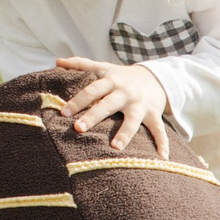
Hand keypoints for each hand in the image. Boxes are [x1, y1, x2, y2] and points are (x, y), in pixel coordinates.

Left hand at [56, 56, 171, 157]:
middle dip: (93, 116)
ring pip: (133, 120)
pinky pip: (159, 130)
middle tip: (78, 128)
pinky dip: (162, 143)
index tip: (64, 112)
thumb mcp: (103, 67)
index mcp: (111, 81)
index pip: (92, 90)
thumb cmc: (122, 76)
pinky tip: (162, 158)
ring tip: (115, 147)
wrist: (155, 76)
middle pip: (107, 104)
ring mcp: (140, 104)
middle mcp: (125, 92)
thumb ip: (80, 64)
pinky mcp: (154, 114)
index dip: (78, 100)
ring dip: (125, 133)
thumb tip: (57, 62)